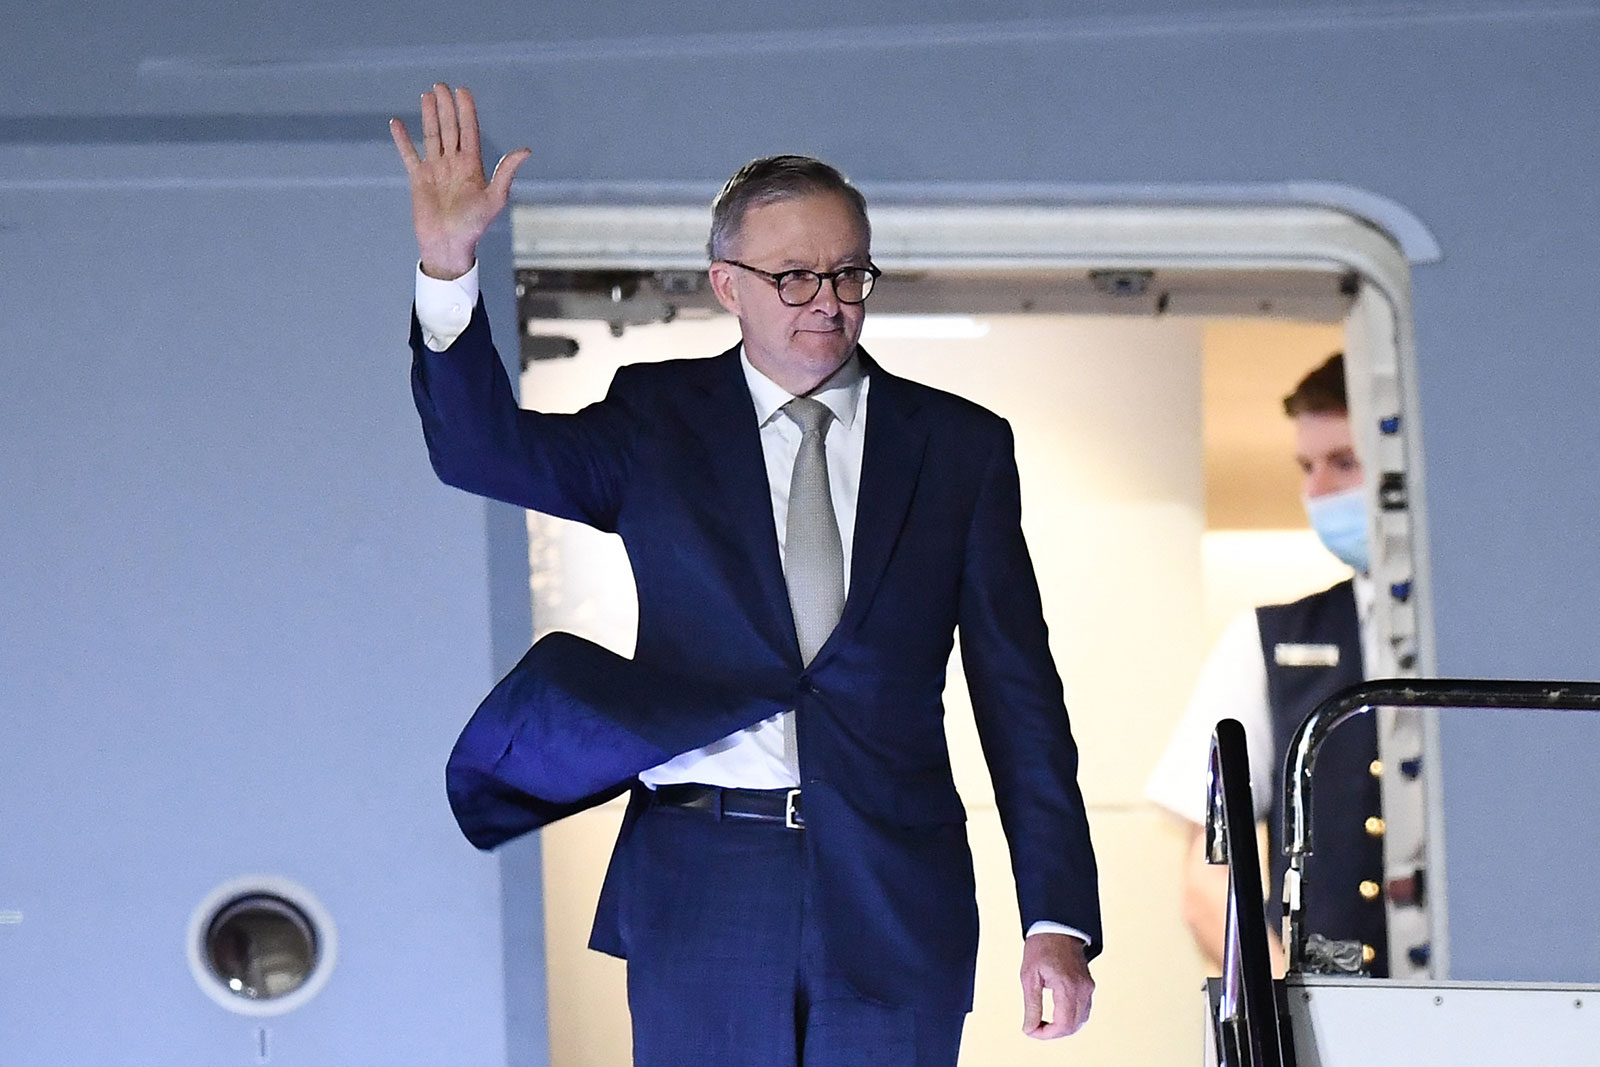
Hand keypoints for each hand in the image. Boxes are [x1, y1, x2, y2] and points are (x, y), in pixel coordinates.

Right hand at [389, 83, 530, 279]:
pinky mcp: (419, 179)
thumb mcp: (495, 198)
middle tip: (441, 85)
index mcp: (473, 166)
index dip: (466, 111)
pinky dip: (402, 140)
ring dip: (429, 116)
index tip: (462, 91)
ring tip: (427, 95)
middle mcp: (454, 164)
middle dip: (446, 107)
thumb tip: (525, 150)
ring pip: (432, 136)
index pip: (469, 131)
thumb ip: (506, 172)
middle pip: (450, 128)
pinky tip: (397, 122)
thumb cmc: (474, 226)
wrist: (449, 245)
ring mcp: (436, 170)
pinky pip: (409, 154)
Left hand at [1019, 932, 1093, 1038]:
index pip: (1063, 1025)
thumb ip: (1032, 1005)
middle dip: (1053, 1033)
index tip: (1031, 1030)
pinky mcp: (1089, 986)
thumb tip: (1029, 1028)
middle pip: (1073, 1027)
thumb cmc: (1041, 948)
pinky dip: (1070, 1019)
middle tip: (1034, 1027)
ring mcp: (1088, 988)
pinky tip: (1055, 1016)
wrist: (1057, 928)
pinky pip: (1083, 1011)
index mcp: (1067, 986)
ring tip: (1042, 1022)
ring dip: (1062, 1027)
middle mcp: (1082, 989)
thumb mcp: (1029, 976)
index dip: (1046, 1034)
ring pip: (1080, 1021)